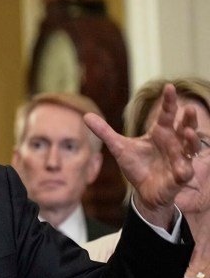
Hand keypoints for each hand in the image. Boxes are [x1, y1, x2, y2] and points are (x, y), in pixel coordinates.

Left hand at [84, 84, 200, 229]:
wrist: (142, 191)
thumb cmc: (136, 165)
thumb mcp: (118, 147)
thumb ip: (104, 132)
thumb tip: (85, 115)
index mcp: (161, 132)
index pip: (167, 113)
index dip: (169, 101)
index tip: (169, 86)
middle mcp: (174, 143)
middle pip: (185, 126)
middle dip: (189, 118)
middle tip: (189, 108)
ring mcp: (180, 158)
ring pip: (191, 146)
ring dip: (191, 140)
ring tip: (187, 132)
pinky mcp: (180, 175)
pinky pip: (186, 171)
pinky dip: (186, 168)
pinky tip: (184, 167)